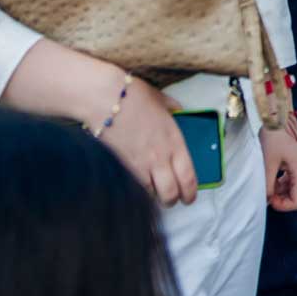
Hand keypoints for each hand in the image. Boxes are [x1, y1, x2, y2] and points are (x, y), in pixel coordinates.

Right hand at [97, 76, 198, 206]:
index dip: (191, 192)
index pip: (189, 177)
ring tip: (155, 192)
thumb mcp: (160, 99)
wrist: (105, 99)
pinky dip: (139, 191)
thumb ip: (172, 107)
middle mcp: (161, 156)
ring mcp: (141, 164)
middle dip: (174, 200)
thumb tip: (178, 109)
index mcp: (174, 140)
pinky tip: (139, 186)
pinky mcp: (122, 167)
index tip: (190, 196)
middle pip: (172, 193)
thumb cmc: (133, 95)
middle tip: (173, 199)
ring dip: (156, 196)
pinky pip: (135, 188)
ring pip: (153, 195)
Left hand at [260, 125, 296, 211]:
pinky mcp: (294, 158)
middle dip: (281, 198)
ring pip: (292, 186)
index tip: (269, 201)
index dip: (284, 206)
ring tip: (265, 186)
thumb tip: (265, 200)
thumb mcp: (268, 162)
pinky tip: (269, 177)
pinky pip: (289, 177)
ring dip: (279, 190)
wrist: (276, 114)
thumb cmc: (274, 135)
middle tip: (265, 195)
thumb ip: (268, 184)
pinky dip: (279, 181)